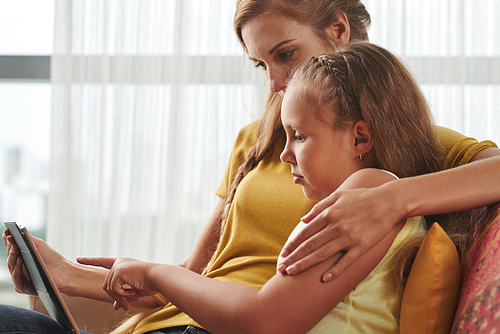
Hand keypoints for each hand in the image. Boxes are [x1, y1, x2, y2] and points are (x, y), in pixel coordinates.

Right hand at [2, 229, 69, 294]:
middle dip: (10, 246)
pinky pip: (17, 278)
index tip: (8, 230)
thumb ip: (27, 238)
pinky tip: (21, 260)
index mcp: (21, 257)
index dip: (8, 239)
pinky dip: (18, 268)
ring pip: (12, 267)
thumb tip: (17, 228)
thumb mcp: (39, 245)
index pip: (11, 248)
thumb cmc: (52, 258)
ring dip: (12, 255)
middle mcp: (18, 268)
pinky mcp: (23, 287)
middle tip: (10, 237)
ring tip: (16, 246)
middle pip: (10, 257)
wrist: (64, 272)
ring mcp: (20, 278)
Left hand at [78, 257, 158, 310]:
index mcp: (122, 264)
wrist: (159, 278)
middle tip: (128, 304)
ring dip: (121, 297)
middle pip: (106, 285)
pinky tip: (133, 292)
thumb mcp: (134, 291)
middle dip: (117, 297)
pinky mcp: (118, 271)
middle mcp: (119, 263)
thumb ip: (122, 295)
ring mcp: (118, 266)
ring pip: (109, 288)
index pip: (103, 261)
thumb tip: (115, 307)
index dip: (90, 260)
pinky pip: (113, 289)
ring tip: (134, 296)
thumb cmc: (150, 283)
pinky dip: (123, 295)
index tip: (79, 258)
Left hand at [277, 186, 402, 281]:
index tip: (283, 253)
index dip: (293, 244)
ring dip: (306, 264)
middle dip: (294, 257)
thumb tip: (303, 220)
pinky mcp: (362, 246)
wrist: (388, 202)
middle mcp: (336, 226)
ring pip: (322, 254)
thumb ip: (319, 207)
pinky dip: (335, 270)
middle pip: (310, 245)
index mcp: (329, 214)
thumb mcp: (338, 195)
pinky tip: (324, 279)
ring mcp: (349, 237)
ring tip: (292, 273)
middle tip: (282, 268)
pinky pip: (346, 261)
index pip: (306, 232)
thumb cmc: (362, 197)